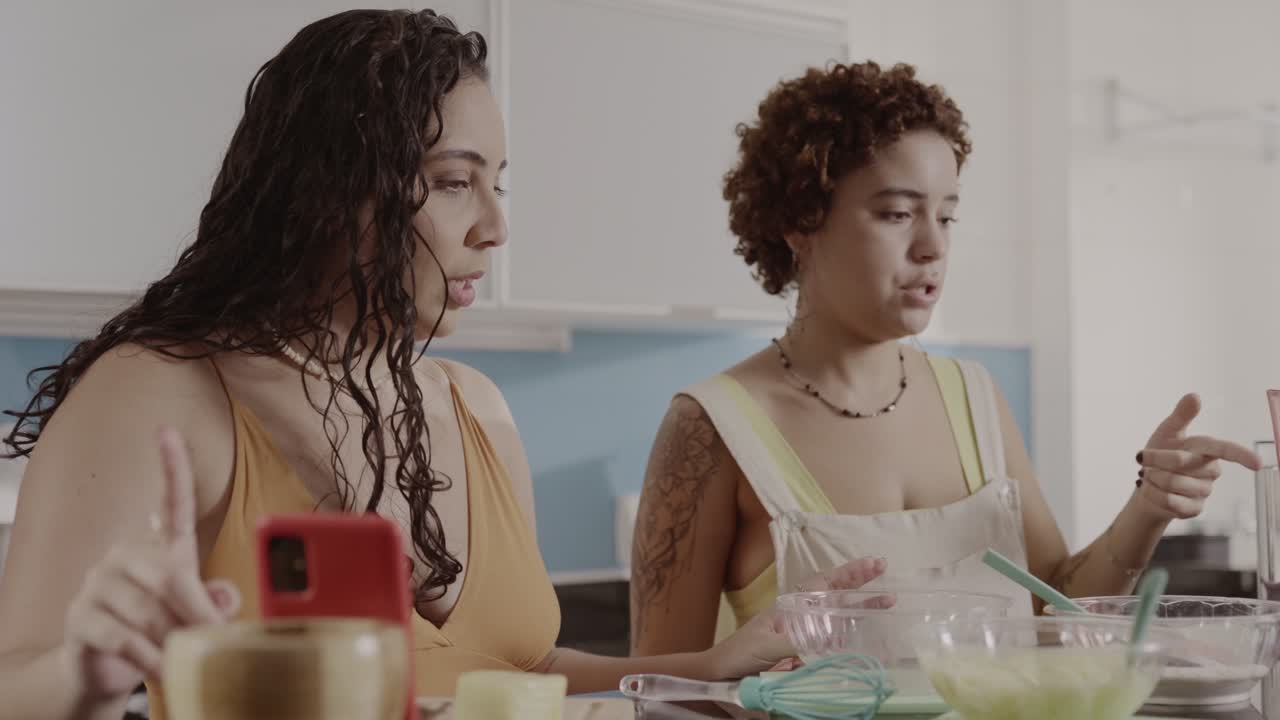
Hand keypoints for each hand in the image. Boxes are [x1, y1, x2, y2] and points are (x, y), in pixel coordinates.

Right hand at [60, 427, 239, 700]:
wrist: (104, 668)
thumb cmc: (159, 630)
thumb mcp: (194, 613)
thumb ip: (215, 601)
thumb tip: (222, 599)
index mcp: (160, 547)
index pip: (170, 501)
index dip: (170, 466)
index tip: (167, 430)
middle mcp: (124, 555)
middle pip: (169, 575)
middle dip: (195, 611)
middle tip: (211, 637)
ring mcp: (96, 584)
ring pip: (148, 610)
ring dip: (171, 640)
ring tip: (180, 657)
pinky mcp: (80, 618)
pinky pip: (122, 637)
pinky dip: (147, 658)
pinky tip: (156, 668)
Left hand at [704, 556, 885, 679]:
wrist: (726, 672)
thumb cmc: (743, 651)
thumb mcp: (769, 644)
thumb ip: (796, 639)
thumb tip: (826, 636)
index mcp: (793, 604)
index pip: (825, 582)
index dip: (849, 572)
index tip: (873, 563)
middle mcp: (802, 613)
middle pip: (836, 591)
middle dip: (859, 580)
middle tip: (884, 568)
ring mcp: (806, 631)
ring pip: (839, 613)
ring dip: (862, 607)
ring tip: (888, 602)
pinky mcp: (807, 651)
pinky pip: (835, 640)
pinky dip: (853, 636)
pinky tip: (868, 637)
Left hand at [1134, 394, 1262, 520]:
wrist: (1145, 485)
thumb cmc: (1159, 456)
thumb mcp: (1167, 433)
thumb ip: (1180, 416)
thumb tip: (1194, 395)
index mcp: (1207, 450)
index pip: (1227, 450)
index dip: (1242, 456)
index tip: (1257, 464)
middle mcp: (1211, 471)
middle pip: (1179, 462)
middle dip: (1156, 460)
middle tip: (1145, 460)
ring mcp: (1204, 491)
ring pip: (1173, 483)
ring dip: (1153, 478)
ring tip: (1151, 476)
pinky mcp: (1194, 508)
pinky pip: (1172, 502)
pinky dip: (1155, 494)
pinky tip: (1155, 491)